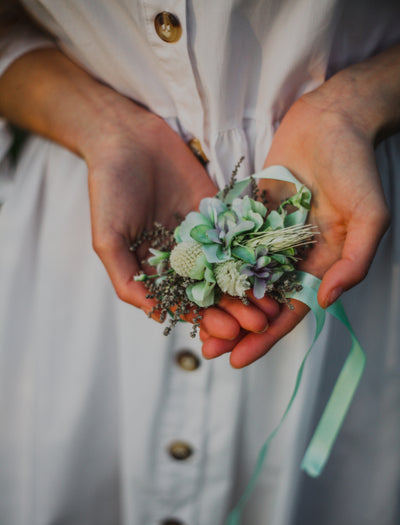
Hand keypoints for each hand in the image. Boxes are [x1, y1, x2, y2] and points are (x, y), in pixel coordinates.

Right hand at [0, 47, 277, 338]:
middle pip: (215, 291)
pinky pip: (242, 235)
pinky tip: (275, 266)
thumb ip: (128, 280)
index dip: (207, 320)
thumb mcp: (108, 240)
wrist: (127, 138)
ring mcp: (205, 236)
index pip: (186, 303)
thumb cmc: (110, 191)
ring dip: (252, 288)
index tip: (228, 332)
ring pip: (233, 268)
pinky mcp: (221, 212)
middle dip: (236, 309)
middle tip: (259, 323)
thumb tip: (156, 316)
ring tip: (272, 304)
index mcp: (159, 272)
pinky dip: (258, 252)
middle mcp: (185, 259)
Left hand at [202, 45, 399, 366]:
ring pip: (237, 278)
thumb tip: (327, 301)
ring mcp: (266, 237)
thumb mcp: (368, 216)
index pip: (289, 310)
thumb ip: (354, 261)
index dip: (266, 337)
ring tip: (191, 322)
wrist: (333, 120)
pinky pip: (226, 243)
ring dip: (217, 301)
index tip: (239, 358)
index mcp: (319, 265)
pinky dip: (210, 262)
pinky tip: (188, 277)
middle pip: (258, 301)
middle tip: (207, 349)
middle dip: (234, 327)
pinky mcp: (248, 215)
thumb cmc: (356, 167)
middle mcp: (290, 258)